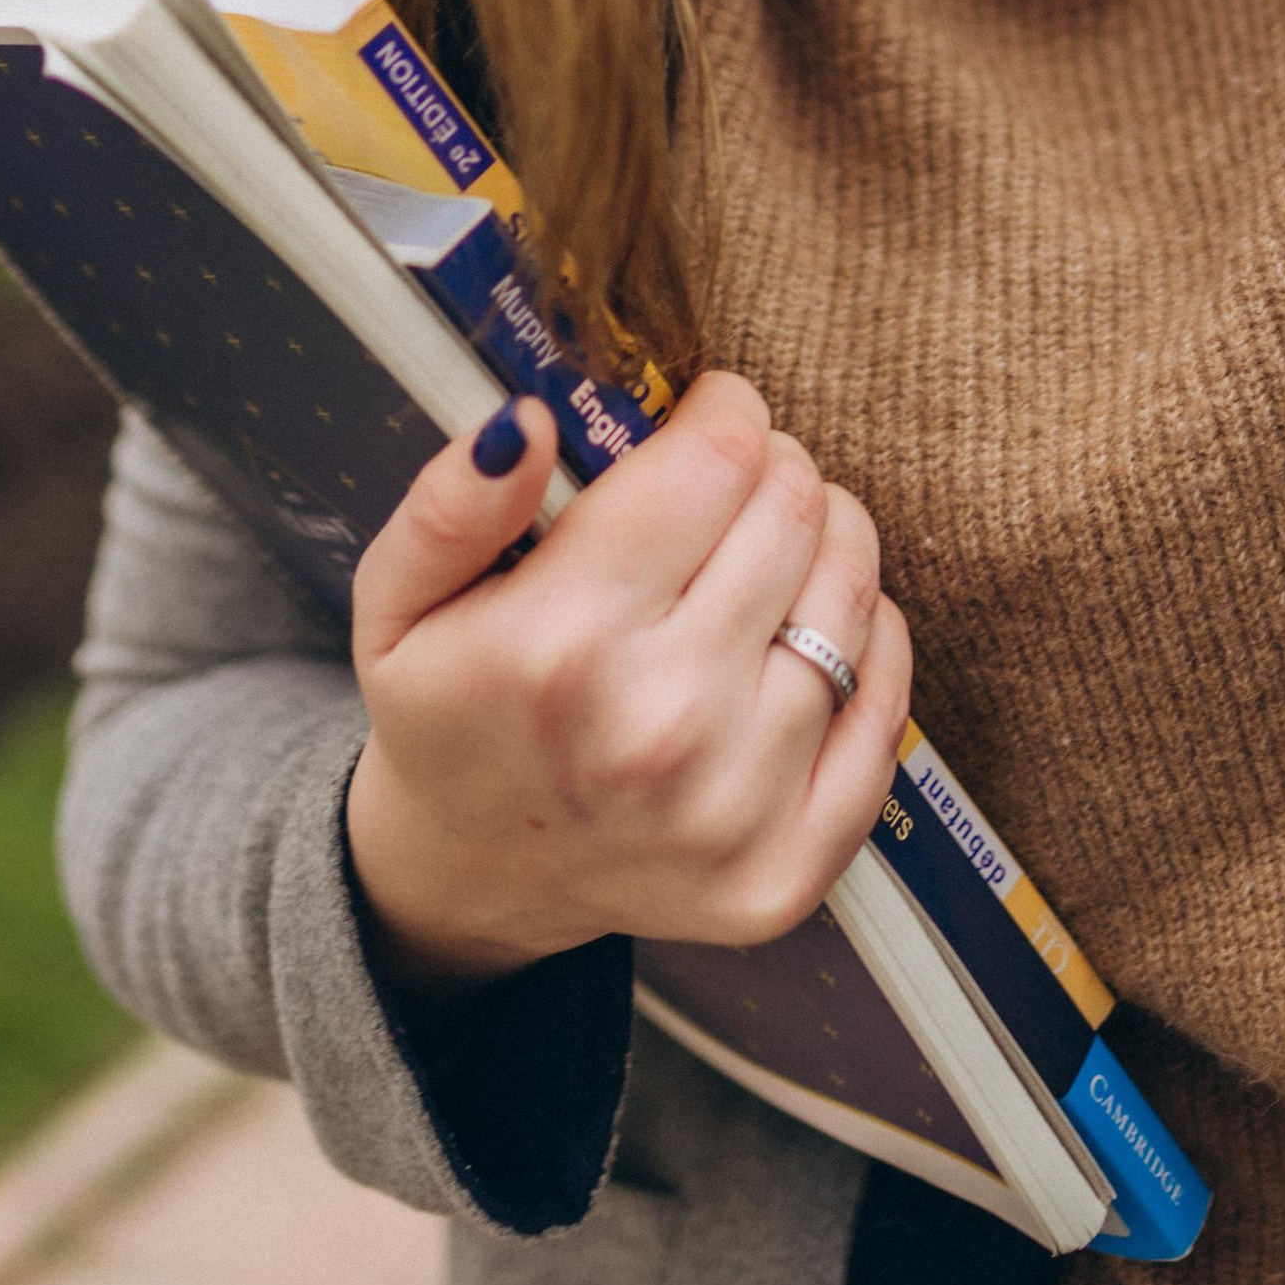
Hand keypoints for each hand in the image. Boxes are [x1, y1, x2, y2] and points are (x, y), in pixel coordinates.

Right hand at [344, 374, 910, 990]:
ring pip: (854, 590)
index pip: (719, 457)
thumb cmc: (445, 709)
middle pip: (795, 509)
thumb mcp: (397, 598)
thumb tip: (530, 422)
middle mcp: (661, 728)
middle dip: (772, 467)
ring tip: (768, 548)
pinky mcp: (790, 868)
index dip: (724, 410)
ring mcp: (736, 809)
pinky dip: (866, 642)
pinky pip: (887, 700)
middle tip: (732, 483)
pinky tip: (803, 629)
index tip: (708, 414)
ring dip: (825, 539)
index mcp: (561, 647)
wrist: (469, 874)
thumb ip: (452, 502)